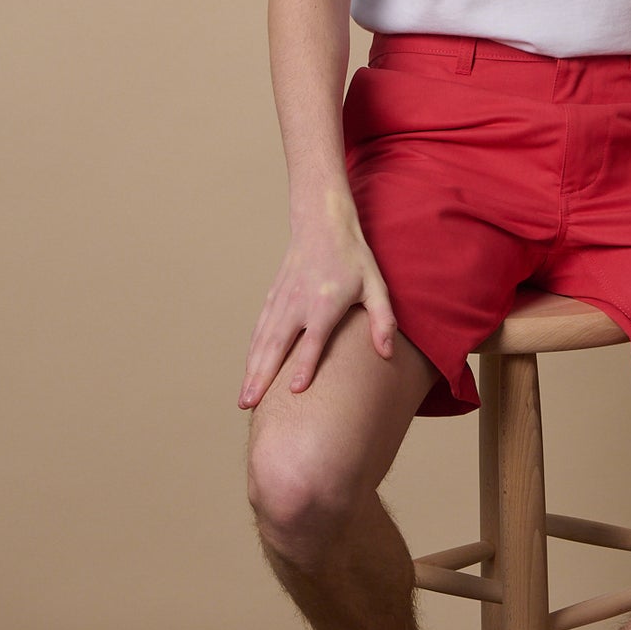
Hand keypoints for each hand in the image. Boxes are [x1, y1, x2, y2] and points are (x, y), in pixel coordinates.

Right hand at [238, 209, 396, 408]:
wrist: (322, 225)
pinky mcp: (272, 298)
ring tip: (244, 399)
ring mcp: (282, 301)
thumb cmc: (353, 258)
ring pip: (263, 341)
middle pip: (277, 346)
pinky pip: (259, 330)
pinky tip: (248, 370)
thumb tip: (387, 354)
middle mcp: (298, 304)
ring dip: (251, 370)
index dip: (305, 365)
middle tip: (250, 404)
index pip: (313, 340)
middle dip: (262, 377)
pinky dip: (252, 352)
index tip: (295, 391)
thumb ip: (383, 320)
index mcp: (325, 303)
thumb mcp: (376, 285)